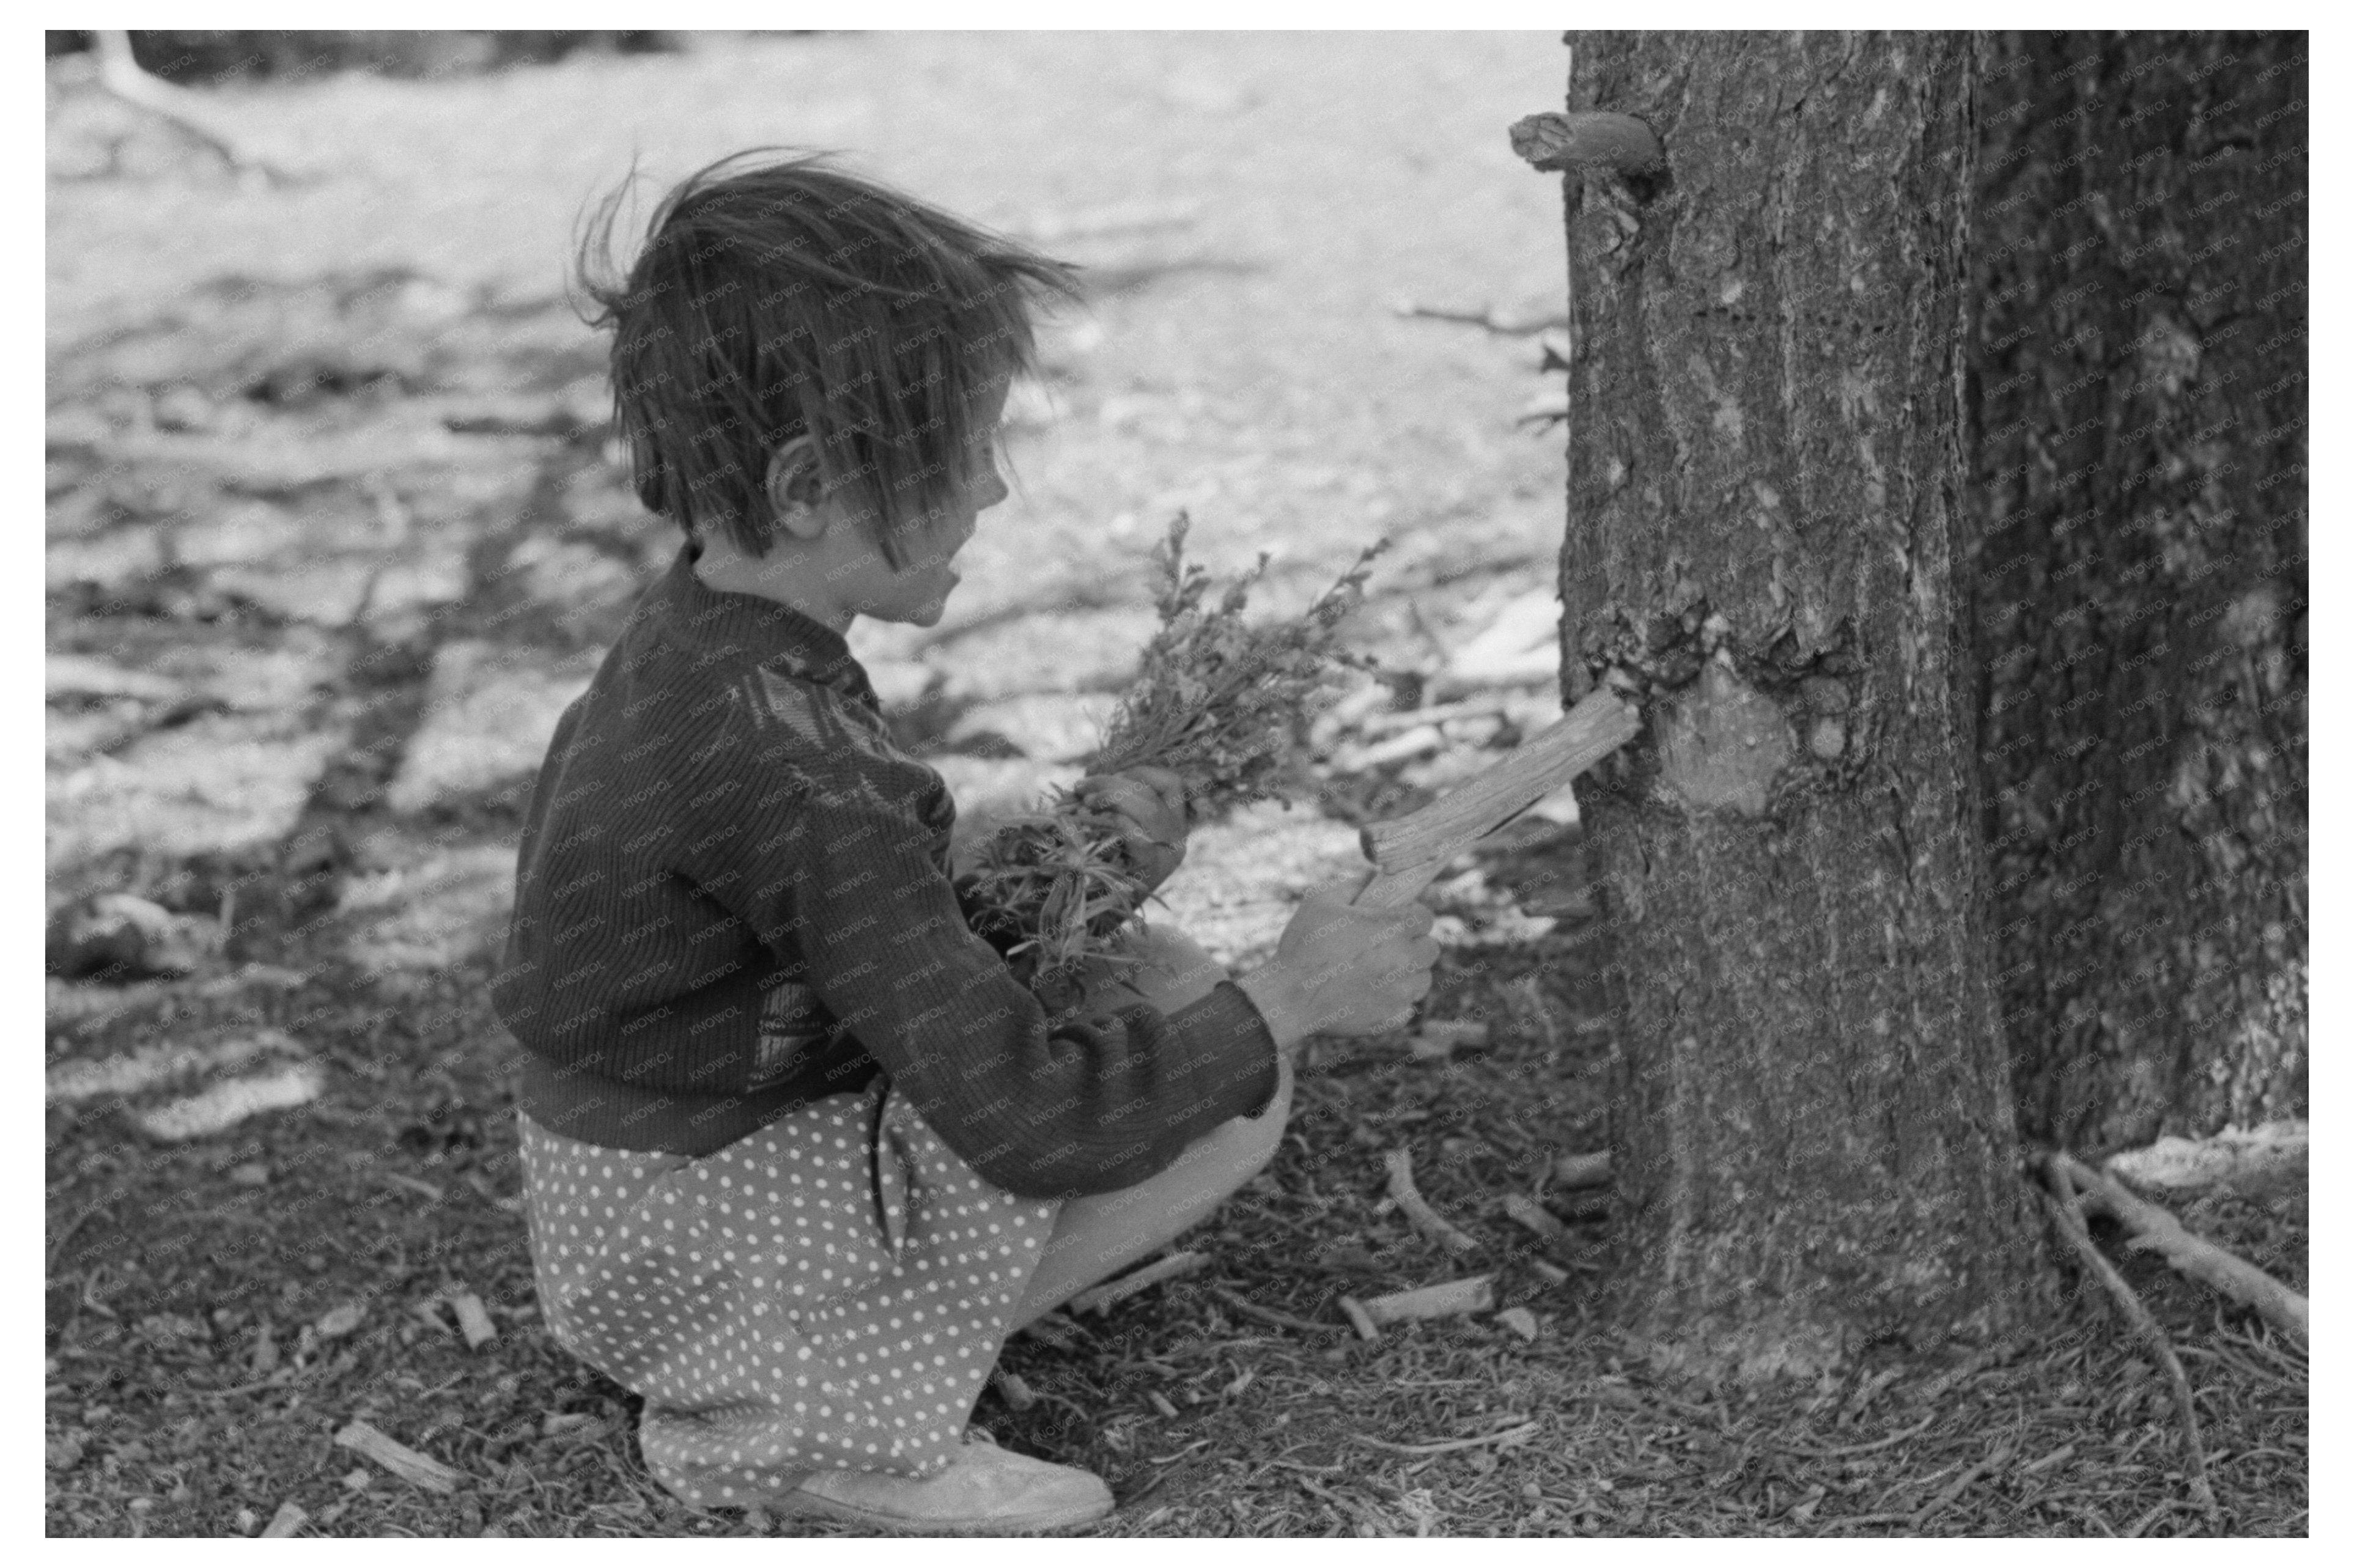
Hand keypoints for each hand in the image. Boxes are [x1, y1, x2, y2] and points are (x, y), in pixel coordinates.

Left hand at [1074, 765, 1188, 891]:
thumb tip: (1095, 781)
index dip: (1141, 773)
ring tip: (1084, 802)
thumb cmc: (1108, 873)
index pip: (1172, 784)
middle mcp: (1177, 840)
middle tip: (1082, 788)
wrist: (1105, 920)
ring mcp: (1167, 857)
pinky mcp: (1151, 871)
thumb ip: (1121, 809)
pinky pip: (1136, 835)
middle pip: (1151, 796)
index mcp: (1175, 828)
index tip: (1112, 778)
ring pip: (1147, 810)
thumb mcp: (1123, 837)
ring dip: (1110, 797)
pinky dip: (1113, 820)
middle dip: (1112, 783)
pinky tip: (1091, 819)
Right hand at [1237, 877, 1440, 1049]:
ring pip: (1423, 980)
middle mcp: (1404, 961)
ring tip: (1381, 971)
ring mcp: (1400, 994)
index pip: (1426, 917)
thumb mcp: (1321, 899)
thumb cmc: (1303, 946)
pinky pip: (1408, 1008)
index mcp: (1393, 928)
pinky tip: (1373, 995)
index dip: (1411, 917)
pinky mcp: (1391, 1020)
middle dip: (1414, 944)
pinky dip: (1396, 1002)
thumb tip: (1373, 877)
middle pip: (1431, 949)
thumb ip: (1353, 884)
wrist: (1288, 998)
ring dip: (1409, 974)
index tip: (1395, 920)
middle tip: (1388, 946)